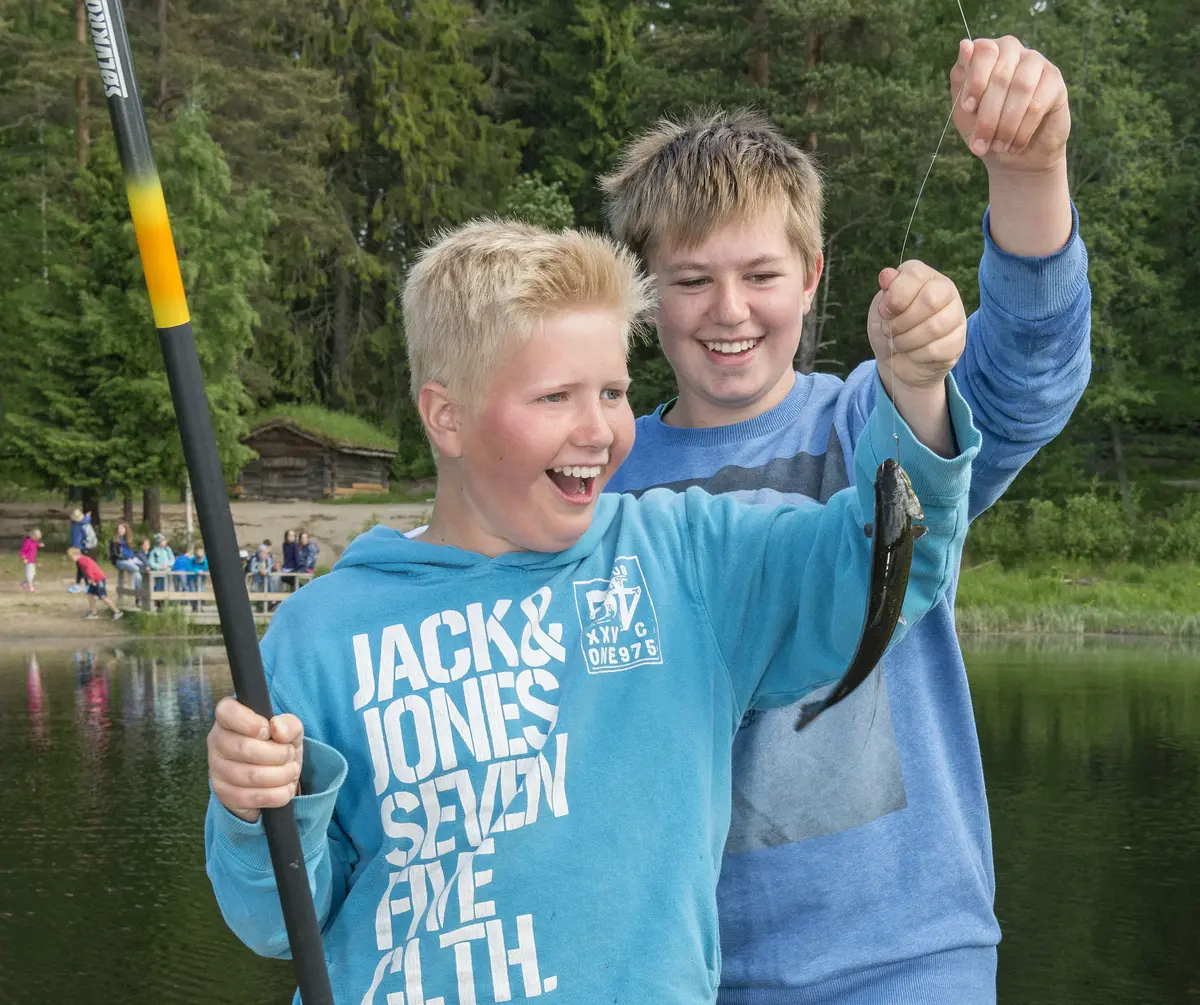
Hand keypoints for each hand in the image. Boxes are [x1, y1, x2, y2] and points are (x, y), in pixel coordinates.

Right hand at [207, 696, 302, 822]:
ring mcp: (217, 770)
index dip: (249, 721)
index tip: (267, 730)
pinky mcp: (224, 795)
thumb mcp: (289, 731)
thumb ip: (289, 724)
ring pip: (251, 775)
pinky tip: (285, 788)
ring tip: (291, 770)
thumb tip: (278, 730)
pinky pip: (253, 797)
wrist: (272, 778)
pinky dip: (278, 794)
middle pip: (244, 748)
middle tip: (290, 754)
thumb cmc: (277, 746)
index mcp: (228, 718)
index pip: (227, 712)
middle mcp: (216, 742)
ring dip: (282, 775)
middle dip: (278, 754)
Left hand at [868, 261, 965, 396]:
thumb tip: (886, 275)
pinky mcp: (958, 342)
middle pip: (929, 300)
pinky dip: (916, 355)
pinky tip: (912, 353)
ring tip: (898, 342)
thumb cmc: (890, 327)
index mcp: (925, 276)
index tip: (883, 312)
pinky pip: (936, 349)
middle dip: (901, 321)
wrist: (897, 361)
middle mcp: (946, 290)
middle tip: (889, 330)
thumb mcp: (881, 307)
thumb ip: (886, 291)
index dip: (894, 296)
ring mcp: (956, 316)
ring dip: (906, 340)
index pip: (915, 274)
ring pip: (935, 327)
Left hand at [951, 37, 1069, 173]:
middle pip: (1001, 75)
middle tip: (980, 144)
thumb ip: (961, 80)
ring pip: (1021, 88)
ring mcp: (1036, 62)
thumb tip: (965, 45)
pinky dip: (1022, 129)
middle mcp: (1013, 51)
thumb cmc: (985, 128)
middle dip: (987, 116)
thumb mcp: (964, 110)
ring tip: (998, 147)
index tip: (968, 108)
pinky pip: (1038, 103)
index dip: (975, 80)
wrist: (1015, 155)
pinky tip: (1014, 145)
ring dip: (1006, 124)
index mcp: (988, 53)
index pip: (984, 50)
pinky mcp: (1055, 80)